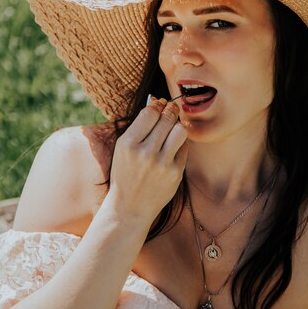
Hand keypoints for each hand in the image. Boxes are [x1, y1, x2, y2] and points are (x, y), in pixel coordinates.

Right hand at [106, 97, 187, 222]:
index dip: (157, 105)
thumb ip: (139, 126)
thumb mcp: (123, 148)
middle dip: (170, 111)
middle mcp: (145, 153)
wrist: (130, 207)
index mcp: (128, 144)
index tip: (159, 105)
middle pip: (167, 118)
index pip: (149, 113)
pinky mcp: (175, 173)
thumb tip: (157, 101)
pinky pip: (184, 148)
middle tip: (170, 110)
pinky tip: (171, 148)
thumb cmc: (126, 173)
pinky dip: (179, 145)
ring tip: (172, 128)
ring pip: (180, 130)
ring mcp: (162, 164)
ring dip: (177, 126)